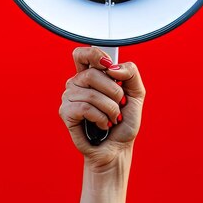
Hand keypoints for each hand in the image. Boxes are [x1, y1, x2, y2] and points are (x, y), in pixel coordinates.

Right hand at [59, 47, 145, 168]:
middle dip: (113, 92)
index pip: (83, 54)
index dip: (94, 55)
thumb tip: (113, 68)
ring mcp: (69, 97)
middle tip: (119, 104)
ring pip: (91, 94)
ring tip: (112, 118)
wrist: (118, 148)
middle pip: (92, 74)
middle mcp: (77, 83)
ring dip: (110, 109)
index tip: (108, 65)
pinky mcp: (66, 112)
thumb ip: (130, 72)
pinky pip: (85, 108)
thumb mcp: (136, 93)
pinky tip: (102, 124)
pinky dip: (100, 117)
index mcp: (92, 74)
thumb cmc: (124, 122)